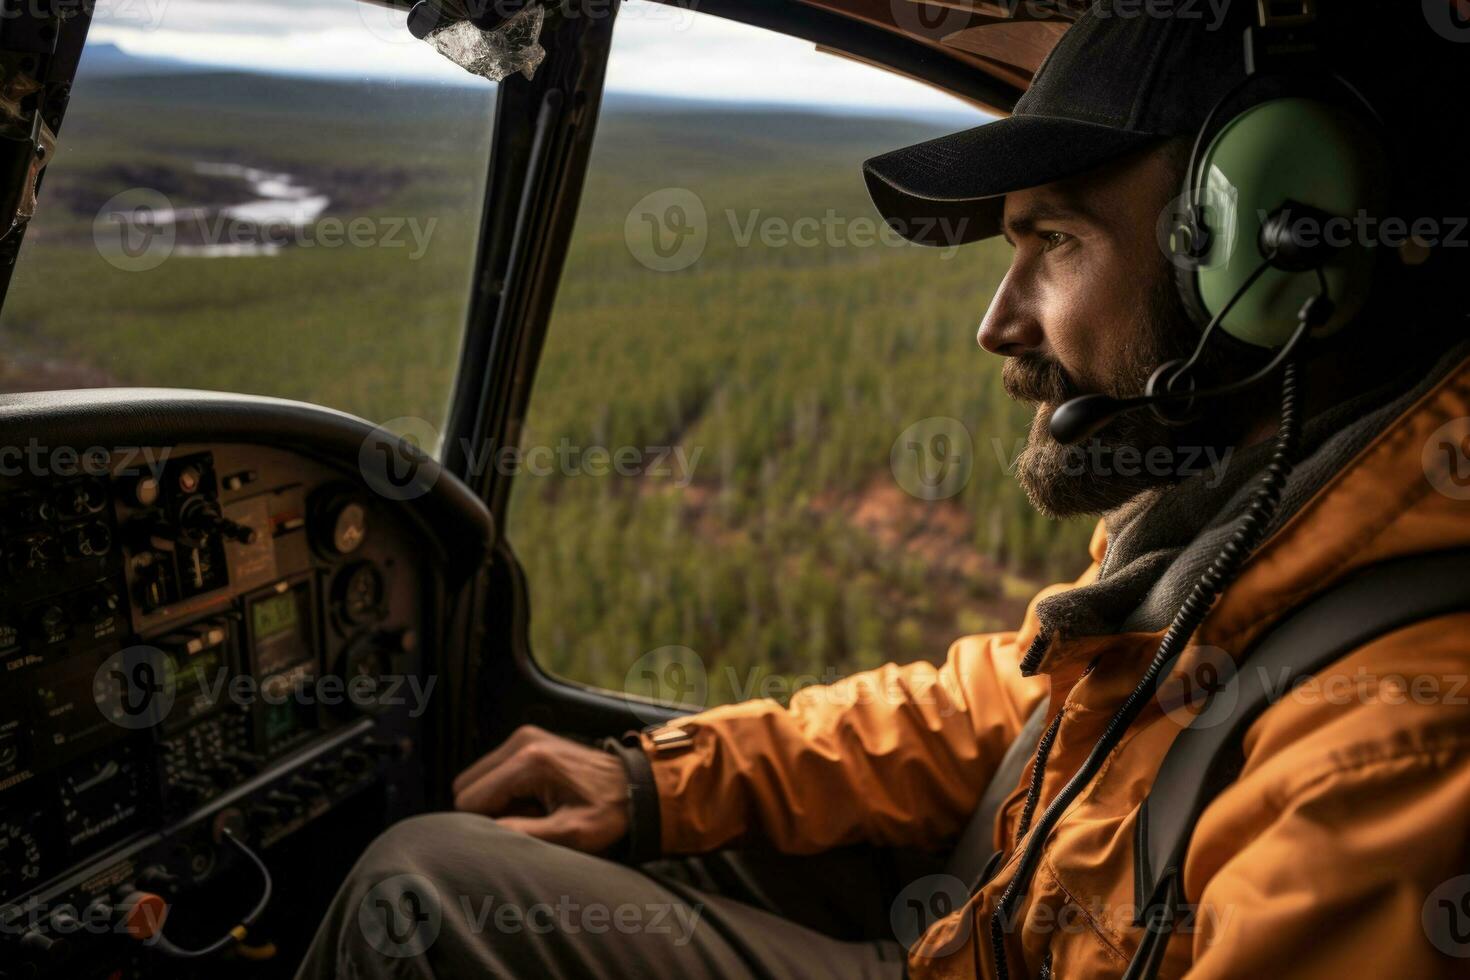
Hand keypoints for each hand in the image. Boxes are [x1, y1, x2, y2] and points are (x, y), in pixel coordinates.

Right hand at [451, 725, 630, 853]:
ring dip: (497, 801)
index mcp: (529, 762)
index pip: (469, 799)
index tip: (519, 830)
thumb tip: (482, 834)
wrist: (636, 786)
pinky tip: (536, 799)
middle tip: (528, 821)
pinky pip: (493, 772)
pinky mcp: (527, 739)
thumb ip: (523, 834)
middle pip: (467, 786)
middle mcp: (522, 741)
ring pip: (477, 779)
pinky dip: (506, 790)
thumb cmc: (609, 813)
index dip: (484, 824)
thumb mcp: (571, 833)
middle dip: (488, 811)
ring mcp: (523, 736)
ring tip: (535, 810)